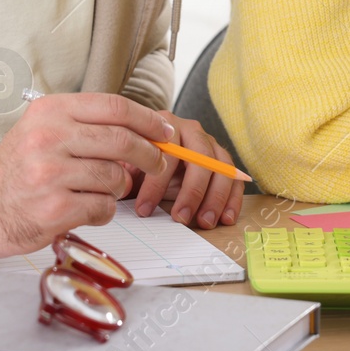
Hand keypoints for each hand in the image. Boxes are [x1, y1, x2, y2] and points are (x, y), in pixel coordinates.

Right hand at [0, 92, 173, 259]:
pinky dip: (104, 211)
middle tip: (158, 163)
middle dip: (149, 154)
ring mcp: (50, 173)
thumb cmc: (17, 169)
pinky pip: (103, 207)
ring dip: (119, 188)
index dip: (147, 119)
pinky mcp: (54, 208)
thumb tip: (143, 130)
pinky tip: (87, 208)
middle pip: (122, 140)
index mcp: (50, 111)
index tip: (164, 130)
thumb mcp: (42, 129)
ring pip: (115, 177)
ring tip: (101, 190)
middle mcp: (49, 137)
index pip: (113, 106)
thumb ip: (85, 125)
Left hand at [123, 111, 243, 228]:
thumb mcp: (126, 164)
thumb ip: (123, 173)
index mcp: (163, 129)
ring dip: (215, 197)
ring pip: (221, 168)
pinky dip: (232, 198)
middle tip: (181, 218)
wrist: (150, 151)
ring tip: (205, 222)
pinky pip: (234, 177)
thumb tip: (115, 190)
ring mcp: (209, 142)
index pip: (165, 154)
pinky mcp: (223, 157)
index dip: (155, 185)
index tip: (144, 210)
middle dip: (191, 192)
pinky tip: (226, 218)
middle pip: (200, 159)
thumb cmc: (138, 162)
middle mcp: (190, 130)